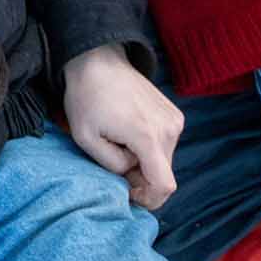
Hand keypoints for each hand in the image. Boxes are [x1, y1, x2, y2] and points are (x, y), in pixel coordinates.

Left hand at [62, 45, 182, 209]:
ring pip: (163, 160)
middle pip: (162, 174)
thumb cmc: (86, 98)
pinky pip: (164, 144)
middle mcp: (169, 129)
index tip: (128, 193)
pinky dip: (147, 147)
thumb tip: (131, 174)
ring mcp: (175, 120)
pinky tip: (127, 132)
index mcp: (148, 137)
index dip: (148, 200)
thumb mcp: (86, 139)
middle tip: (113, 162)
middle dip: (140, 178)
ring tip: (118, 142)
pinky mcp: (174, 115)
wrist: (98, 61)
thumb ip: (111, 166)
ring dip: (142, 161)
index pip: (164, 186)